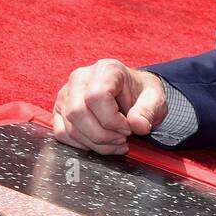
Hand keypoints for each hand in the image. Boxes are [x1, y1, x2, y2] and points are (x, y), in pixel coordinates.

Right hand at [52, 59, 167, 154]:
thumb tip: (138, 127)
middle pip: (78, 113)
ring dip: (95, 143)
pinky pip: (62, 134)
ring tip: (116, 142)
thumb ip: (148, 111)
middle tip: (122, 138)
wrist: (133, 95)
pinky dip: (82, 145)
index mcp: (106, 69)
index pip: (96, 97)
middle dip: (103, 135)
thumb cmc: (142, 94)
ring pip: (70, 127)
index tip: (128, 129)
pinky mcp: (60, 110)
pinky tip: (101, 144)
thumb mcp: (155, 99)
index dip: (112, 120)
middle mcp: (80, 78)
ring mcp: (66, 94)